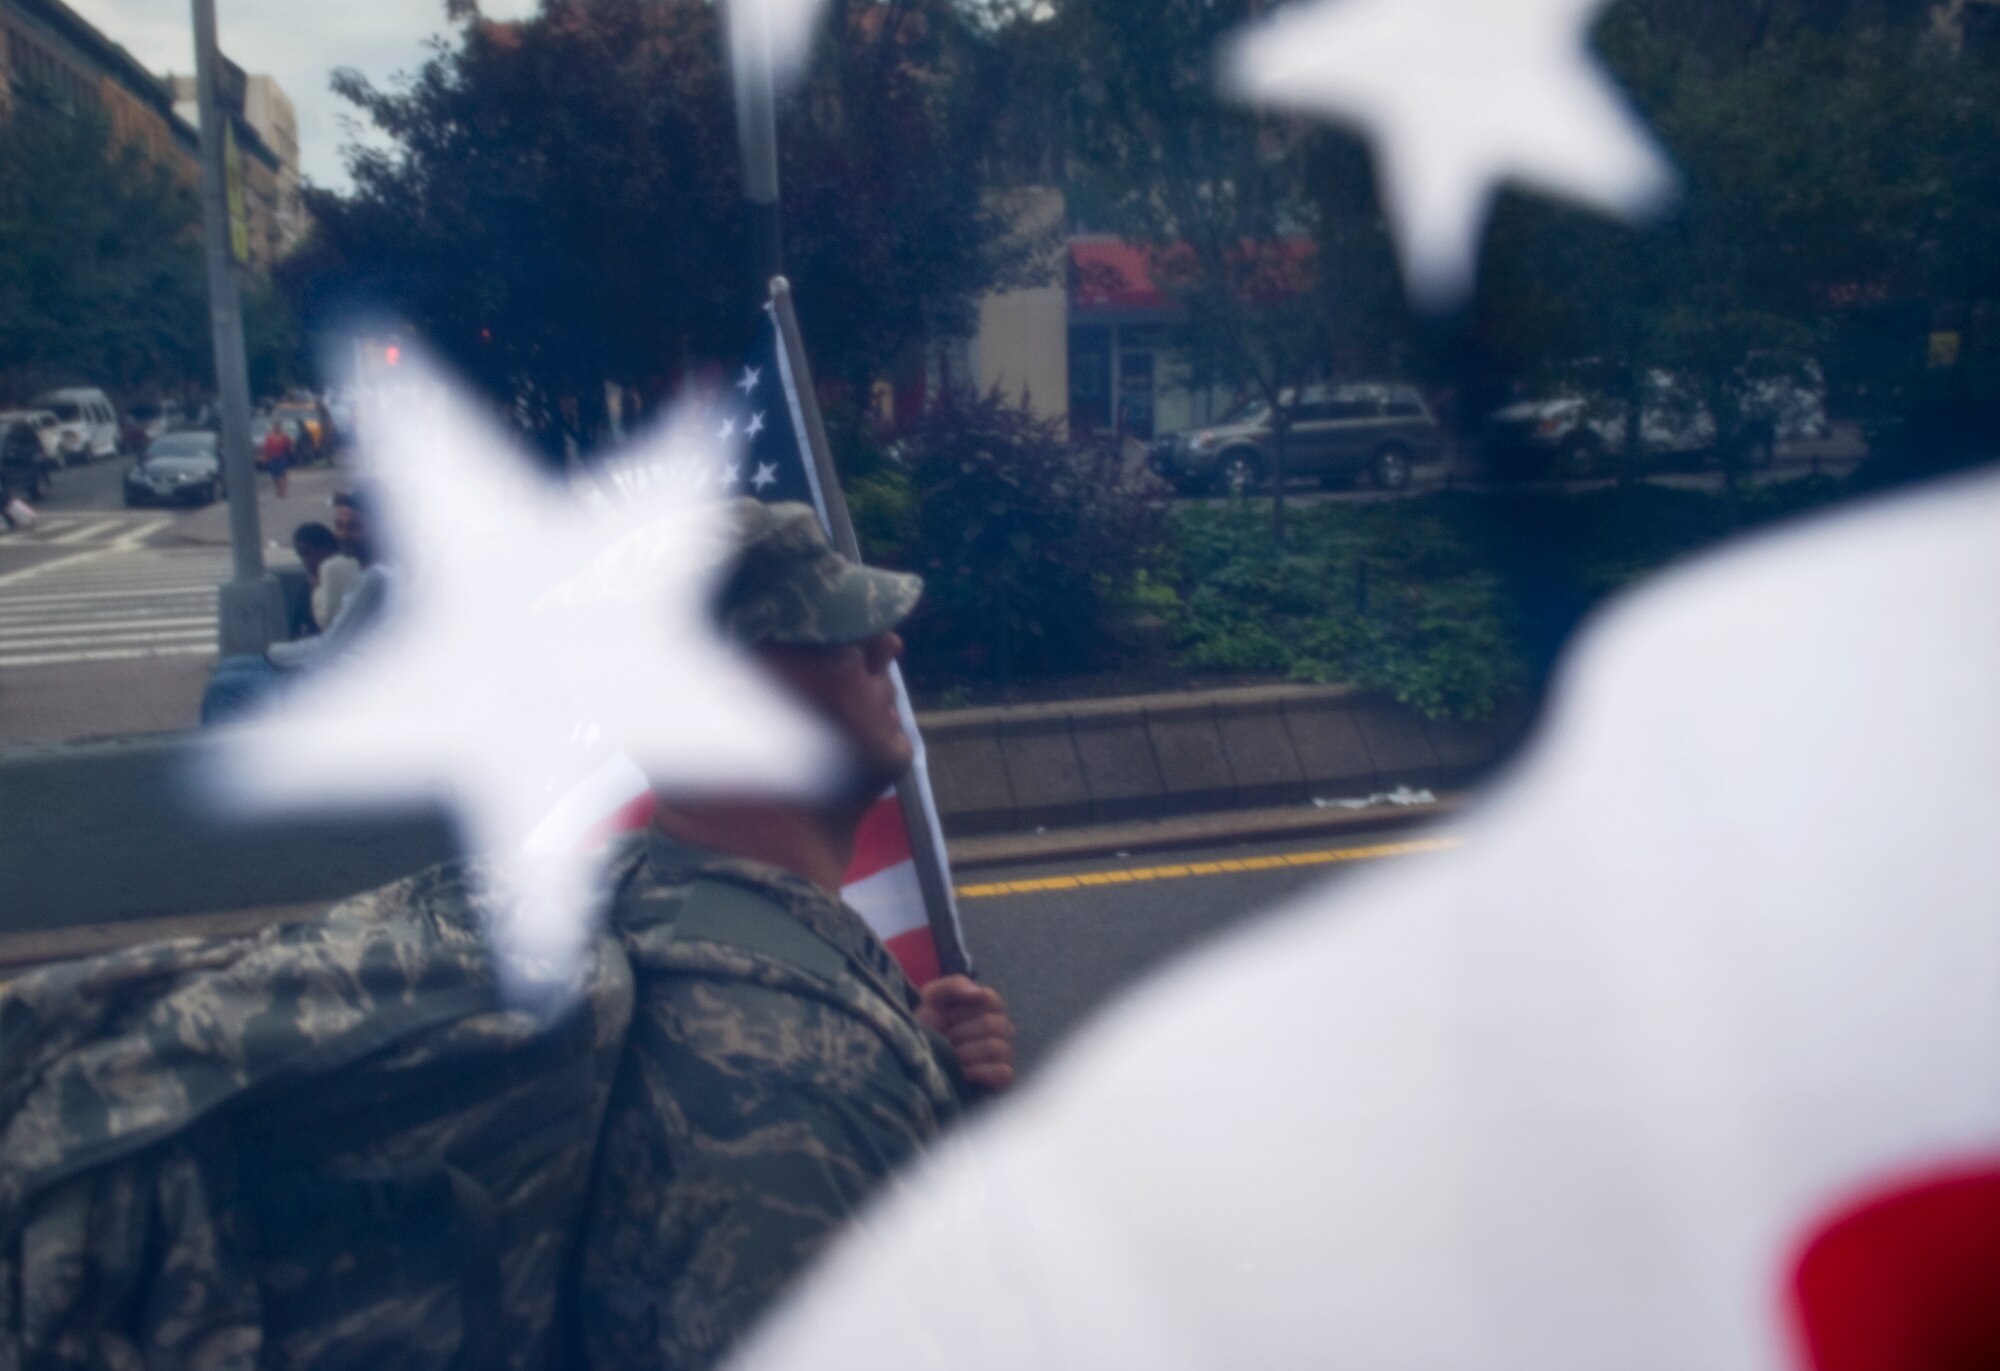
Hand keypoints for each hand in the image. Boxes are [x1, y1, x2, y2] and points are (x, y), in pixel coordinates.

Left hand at [916, 975, 1015, 1092]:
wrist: (913, 1060)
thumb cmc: (926, 1026)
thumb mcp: (932, 998)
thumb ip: (955, 985)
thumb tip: (977, 993)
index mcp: (986, 1007)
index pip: (991, 999)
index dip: (964, 1009)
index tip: (947, 1017)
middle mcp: (1000, 1029)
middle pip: (993, 1025)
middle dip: (961, 1034)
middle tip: (944, 1040)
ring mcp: (1003, 1053)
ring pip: (997, 1048)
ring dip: (966, 1054)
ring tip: (950, 1058)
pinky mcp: (1002, 1079)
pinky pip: (1004, 1073)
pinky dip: (981, 1072)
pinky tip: (963, 1072)